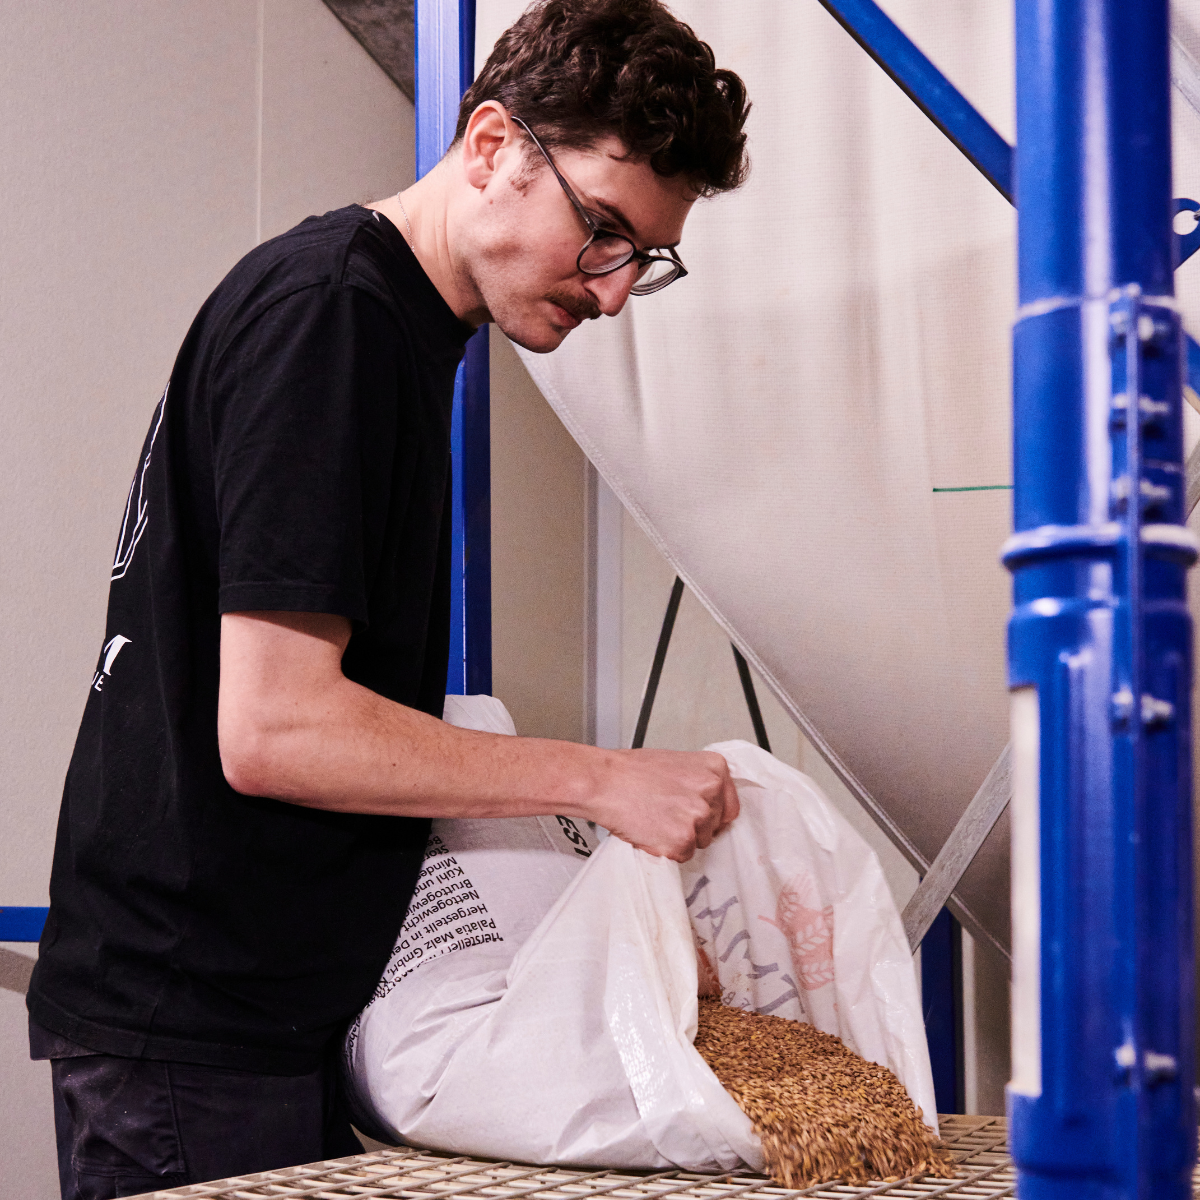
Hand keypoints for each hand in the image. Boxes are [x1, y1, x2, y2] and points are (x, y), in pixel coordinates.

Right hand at [582, 749, 738, 861]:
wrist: (604, 782)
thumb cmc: (631, 771)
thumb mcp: (677, 764)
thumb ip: (699, 782)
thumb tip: (709, 803)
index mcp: (714, 769)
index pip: (730, 807)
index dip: (713, 816)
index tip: (700, 818)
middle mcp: (711, 791)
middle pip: (714, 826)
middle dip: (694, 826)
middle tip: (666, 815)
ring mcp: (698, 817)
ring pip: (699, 842)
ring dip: (680, 838)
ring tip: (655, 820)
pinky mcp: (682, 840)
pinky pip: (682, 855)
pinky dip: (666, 850)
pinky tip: (650, 831)